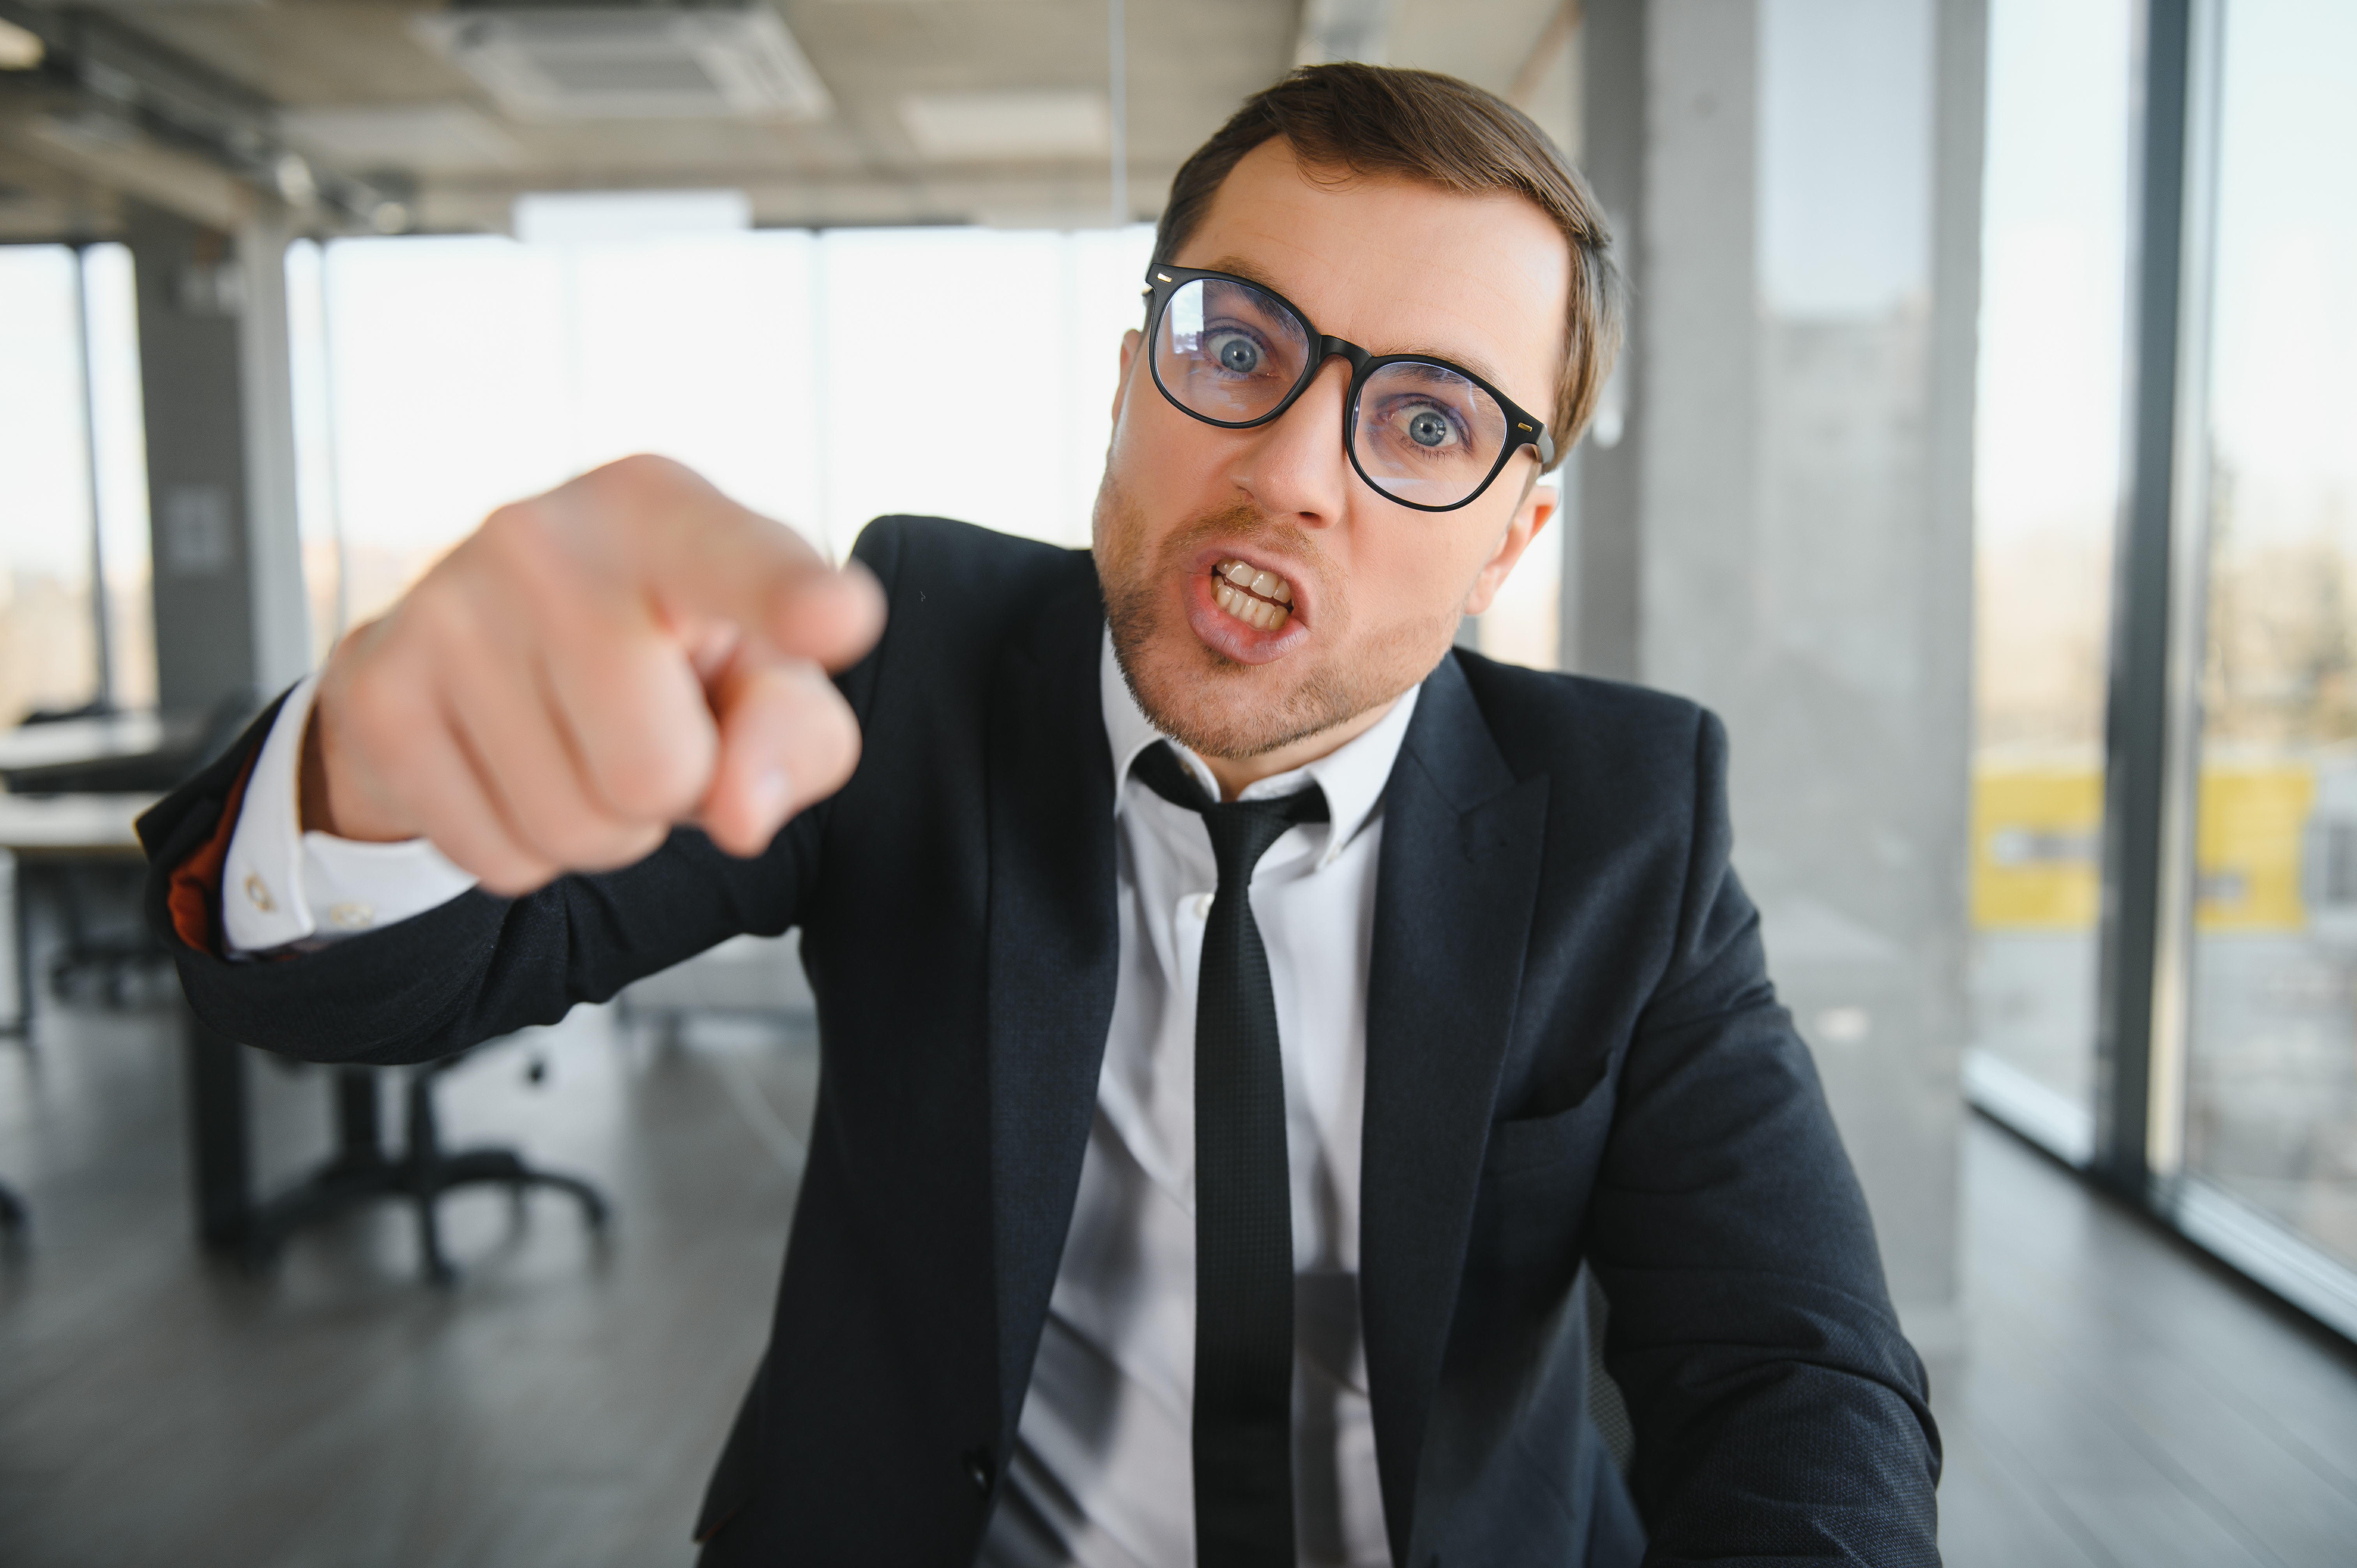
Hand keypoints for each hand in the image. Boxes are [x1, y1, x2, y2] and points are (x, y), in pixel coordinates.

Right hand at [301, 455, 884, 895]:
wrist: (479, 646)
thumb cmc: (664, 658)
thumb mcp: (767, 683)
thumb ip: (795, 738)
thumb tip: (739, 811)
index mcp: (665, 510)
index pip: (738, 562)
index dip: (791, 601)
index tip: (837, 618)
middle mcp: (545, 538)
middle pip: (661, 773)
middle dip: (671, 794)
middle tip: (643, 731)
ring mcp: (445, 606)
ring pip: (577, 828)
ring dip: (599, 827)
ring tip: (576, 745)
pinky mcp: (377, 691)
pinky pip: (500, 858)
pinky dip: (524, 848)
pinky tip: (510, 764)